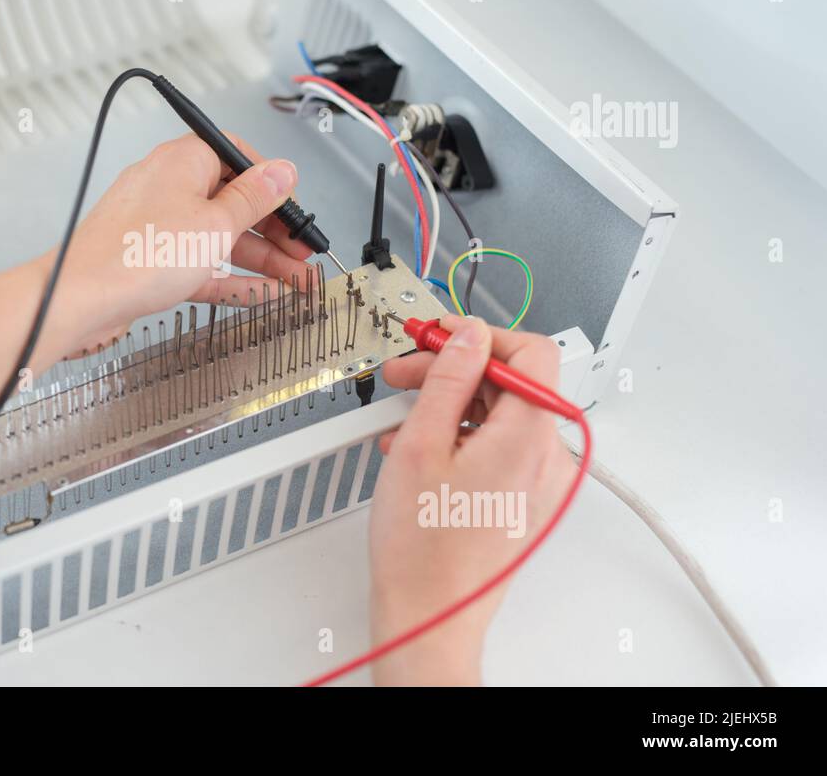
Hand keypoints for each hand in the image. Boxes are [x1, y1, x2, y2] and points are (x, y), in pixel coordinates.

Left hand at [51, 133, 317, 353]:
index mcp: (182, 161)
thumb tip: (281, 171)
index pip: (237, 156)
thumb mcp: (217, 223)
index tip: (294, 207)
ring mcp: (157, 225)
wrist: (82, 298)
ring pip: (220, 237)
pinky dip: (231, 276)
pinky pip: (201, 263)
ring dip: (260, 258)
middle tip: (302, 251)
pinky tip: (262, 293)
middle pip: (232, 201)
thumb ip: (254, 199)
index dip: (271, 182)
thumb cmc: (137, 254)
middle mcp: (168, 186)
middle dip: (273, 229)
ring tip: (296, 279)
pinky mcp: (151, 260)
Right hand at [367, 315, 575, 684]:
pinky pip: (499, 448)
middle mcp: (547, 458)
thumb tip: (468, 335)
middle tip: (406, 371)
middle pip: (512, 384)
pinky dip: (460, 436)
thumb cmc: (422, 547)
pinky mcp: (524, 501)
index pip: (532, 353)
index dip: (483, 335)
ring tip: (402, 420)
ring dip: (452, 405)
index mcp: (529, 437)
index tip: (442, 336)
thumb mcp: (421, 444)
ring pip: (501, 415)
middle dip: (457, 370)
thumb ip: (448, 379)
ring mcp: (539, 482)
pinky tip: (418, 449)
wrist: (428, 615)